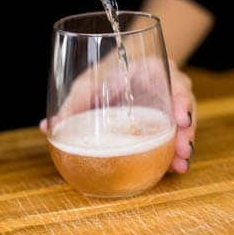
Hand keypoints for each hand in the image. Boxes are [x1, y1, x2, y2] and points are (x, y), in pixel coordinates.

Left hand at [40, 58, 196, 173]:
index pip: (174, 79)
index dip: (180, 99)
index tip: (180, 118)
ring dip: (183, 144)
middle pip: (184, 105)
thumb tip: (47, 126)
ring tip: (180, 165)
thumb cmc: (104, 73)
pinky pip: (175, 135)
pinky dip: (175, 151)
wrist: (118, 68)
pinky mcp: (165, 121)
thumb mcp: (87, 83)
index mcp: (153, 68)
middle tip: (183, 149)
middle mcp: (167, 85)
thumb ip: (73, 104)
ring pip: (184, 123)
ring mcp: (168, 103)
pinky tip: (175, 167)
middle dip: (186, 129)